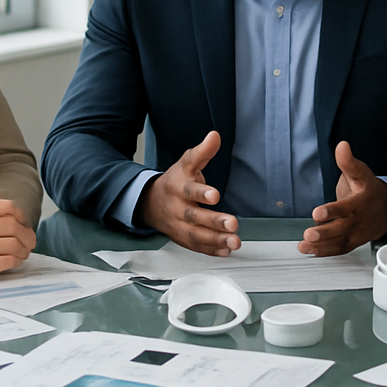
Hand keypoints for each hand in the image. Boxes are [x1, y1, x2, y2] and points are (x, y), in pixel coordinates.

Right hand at [0, 186, 36, 283]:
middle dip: (27, 233)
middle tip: (30, 240)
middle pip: (14, 226)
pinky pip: (7, 261)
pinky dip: (16, 260)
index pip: (9, 208)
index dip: (22, 216)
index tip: (24, 223)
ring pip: (14, 244)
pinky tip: (16, 260)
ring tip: (25, 251)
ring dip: (24, 248)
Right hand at [137, 131, 239, 255]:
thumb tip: (215, 136)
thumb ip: (202, 152)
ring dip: (216, 239)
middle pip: (195, 217)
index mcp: (178, 188)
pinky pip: (196, 246)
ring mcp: (179, 226)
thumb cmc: (175, 182)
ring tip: (234, 241)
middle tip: (233, 224)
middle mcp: (177, 209)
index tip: (215, 195)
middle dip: (214, 221)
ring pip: (196, 235)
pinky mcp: (183, 239)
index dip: (201, 193)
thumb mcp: (186, 163)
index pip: (189, 191)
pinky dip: (211, 250)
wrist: (151, 202)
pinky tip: (226, 251)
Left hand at [299, 142, 386, 255]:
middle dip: (325, 233)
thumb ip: (348, 162)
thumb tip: (342, 146)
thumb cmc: (370, 189)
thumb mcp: (361, 172)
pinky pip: (340, 248)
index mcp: (362, 201)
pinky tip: (311, 251)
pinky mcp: (354, 241)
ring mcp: (357, 232)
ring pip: (340, 241)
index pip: (346, 207)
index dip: (332, 211)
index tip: (317, 213)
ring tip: (304, 245)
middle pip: (343, 228)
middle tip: (309, 234)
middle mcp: (360, 219)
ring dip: (321, 245)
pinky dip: (326, 252)